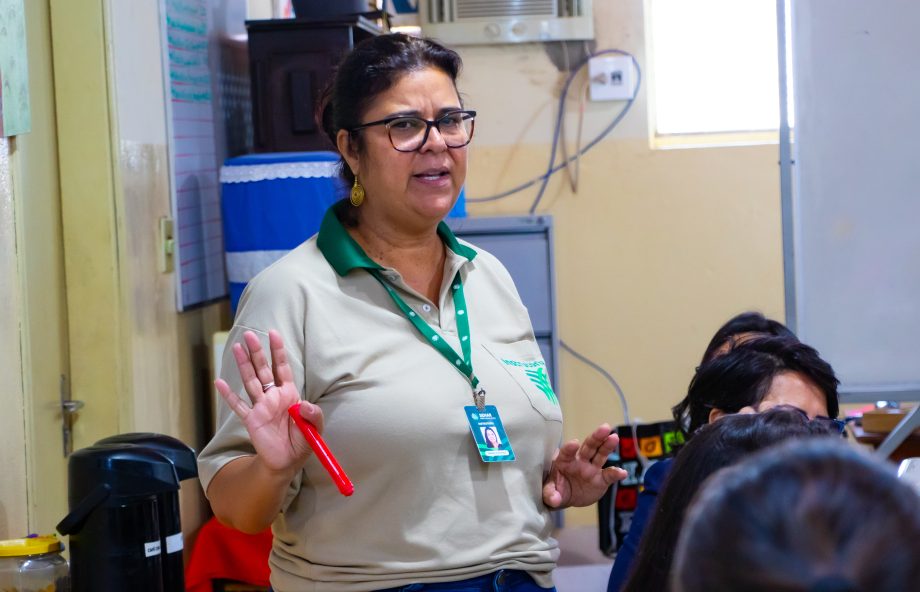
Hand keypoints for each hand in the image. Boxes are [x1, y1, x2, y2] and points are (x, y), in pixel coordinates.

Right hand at [214, 330, 322, 475]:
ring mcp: (261, 407)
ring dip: (243, 365)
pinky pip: (238, 406)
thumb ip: (313, 414)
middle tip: (249, 334)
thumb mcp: (314, 427)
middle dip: (257, 352)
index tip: (273, 333)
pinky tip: (219, 382)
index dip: (278, 351)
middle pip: (263, 370)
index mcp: (289, 394)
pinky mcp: (251, 420)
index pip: (282, 367)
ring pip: (250, 381)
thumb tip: (302, 404)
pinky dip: (228, 395)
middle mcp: (273, 396)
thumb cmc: (302, 442)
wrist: (287, 462)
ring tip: (236, 347)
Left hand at [542, 424, 627, 508]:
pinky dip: (616, 473)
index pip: (567, 452)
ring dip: (607, 446)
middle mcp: (579, 460)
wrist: (567, 497)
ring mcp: (591, 468)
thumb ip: (551, 494)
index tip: (575, 443)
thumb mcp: (550, 492)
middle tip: (605, 427)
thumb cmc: (556, 489)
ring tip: (614, 438)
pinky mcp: (601, 479)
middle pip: (588, 446)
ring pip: (600, 454)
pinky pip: (609, 475)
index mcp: (564, 461)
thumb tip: (554, 500)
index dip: (570, 447)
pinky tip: (623, 473)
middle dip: (596, 437)